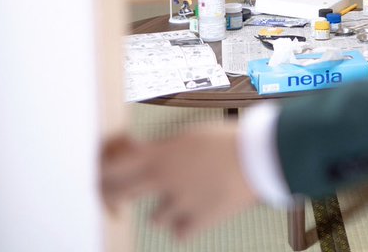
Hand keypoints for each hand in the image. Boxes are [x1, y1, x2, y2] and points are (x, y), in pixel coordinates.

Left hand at [100, 123, 259, 239]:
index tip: (104, 174)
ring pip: (155, 218)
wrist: (264, 155)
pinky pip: (179, 233)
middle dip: (117, 197)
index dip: (103, 171)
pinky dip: (187, 226)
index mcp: (160, 154)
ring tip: (185, 199)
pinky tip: (198, 214)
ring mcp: (179, 202)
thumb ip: (165, 148)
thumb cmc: (233, 139)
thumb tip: (146, 154)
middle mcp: (163, 179)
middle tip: (121, 199)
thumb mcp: (192, 134)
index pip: (112, 166)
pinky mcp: (198, 220)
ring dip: (167, 211)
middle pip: (120, 194)